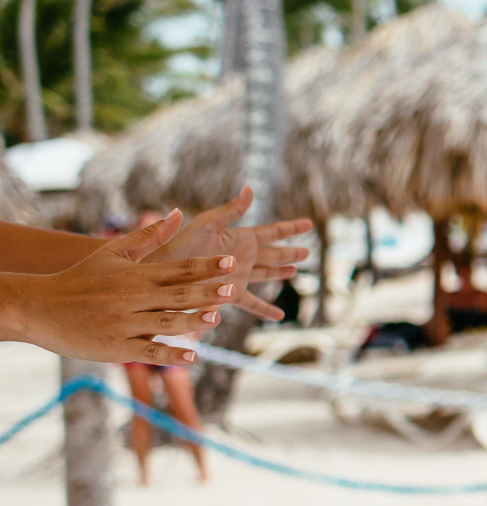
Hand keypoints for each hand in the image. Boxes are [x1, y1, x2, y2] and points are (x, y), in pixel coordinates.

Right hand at [0, 212, 234, 364]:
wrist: (39, 307)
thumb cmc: (80, 278)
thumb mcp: (112, 253)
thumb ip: (149, 235)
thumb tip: (179, 213)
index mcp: (136, 275)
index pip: (178, 269)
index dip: (206, 266)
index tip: (231, 262)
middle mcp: (133, 298)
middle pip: (177, 295)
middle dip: (206, 292)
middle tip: (233, 289)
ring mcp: (125, 323)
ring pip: (165, 322)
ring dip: (192, 321)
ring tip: (217, 318)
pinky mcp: (116, 347)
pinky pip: (148, 351)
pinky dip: (170, 355)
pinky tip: (192, 356)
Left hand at [162, 188, 312, 322]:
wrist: (159, 271)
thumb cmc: (178, 244)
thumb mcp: (207, 224)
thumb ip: (231, 211)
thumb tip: (250, 190)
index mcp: (240, 238)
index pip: (272, 232)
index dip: (291, 228)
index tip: (309, 223)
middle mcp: (242, 257)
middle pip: (273, 254)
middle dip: (290, 252)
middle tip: (307, 251)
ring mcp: (237, 276)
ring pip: (266, 274)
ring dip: (280, 273)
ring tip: (294, 272)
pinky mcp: (229, 295)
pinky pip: (252, 304)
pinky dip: (265, 310)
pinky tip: (278, 316)